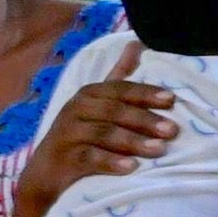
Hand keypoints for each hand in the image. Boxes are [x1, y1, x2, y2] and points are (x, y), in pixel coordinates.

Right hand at [14, 50, 171, 206]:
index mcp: (88, 94)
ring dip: (133, 141)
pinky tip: (132, 167)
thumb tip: (137, 43)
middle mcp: (75, 109)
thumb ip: (118, 76)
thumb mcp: (97, 103)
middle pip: (113, 111)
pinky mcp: (63, 157)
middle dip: (144, 120)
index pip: (119, 89)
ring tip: (159, 149)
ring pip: (103, 133)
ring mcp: (67, 133)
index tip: (171, 100)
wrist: (45, 173)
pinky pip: (89, 157)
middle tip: (172, 130)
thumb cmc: (80, 135)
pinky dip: (111, 162)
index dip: (145, 93)